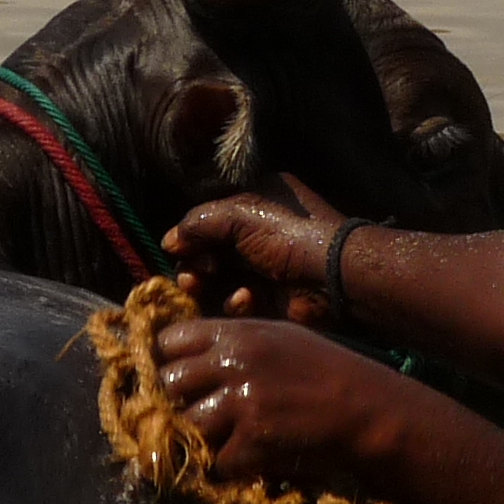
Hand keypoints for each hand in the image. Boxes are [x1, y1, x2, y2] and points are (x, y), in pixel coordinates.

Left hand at [150, 315, 402, 487]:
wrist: (368, 410)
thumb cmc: (328, 371)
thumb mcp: (281, 338)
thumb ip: (235, 344)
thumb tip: (189, 357)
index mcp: (238, 334)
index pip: (170, 340)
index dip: (170, 360)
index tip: (181, 377)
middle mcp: (233, 363)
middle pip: (169, 382)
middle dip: (179, 400)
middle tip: (203, 412)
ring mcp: (241, 403)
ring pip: (188, 424)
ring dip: (205, 436)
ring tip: (232, 437)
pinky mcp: (252, 442)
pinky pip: (218, 461)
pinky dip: (233, 465)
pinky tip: (256, 456)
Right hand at [169, 174, 339, 323]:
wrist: (335, 277)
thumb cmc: (290, 236)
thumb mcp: (240, 215)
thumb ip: (199, 223)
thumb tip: (168, 241)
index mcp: (257, 202)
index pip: (210, 219)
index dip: (190, 236)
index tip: (177, 249)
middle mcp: (259, 234)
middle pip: (209, 251)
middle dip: (195, 264)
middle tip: (192, 276)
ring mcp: (264, 268)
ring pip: (219, 280)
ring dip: (209, 284)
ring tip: (204, 286)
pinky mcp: (270, 299)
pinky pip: (238, 302)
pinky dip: (236, 301)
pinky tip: (246, 298)